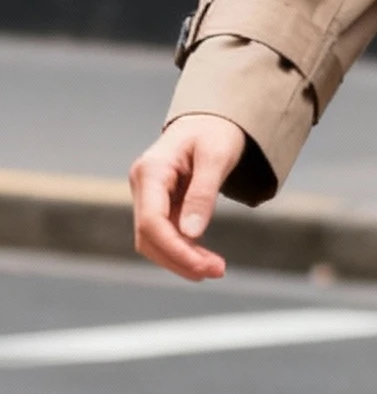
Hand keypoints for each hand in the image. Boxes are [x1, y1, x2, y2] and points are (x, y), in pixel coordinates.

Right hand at [130, 114, 246, 279]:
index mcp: (150, 170)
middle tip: (217, 271)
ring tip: (216, 269)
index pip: (151, 221)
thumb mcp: (216, 157)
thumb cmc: (215, 132)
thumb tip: (192, 234)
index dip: (175, 249)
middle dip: (180, 259)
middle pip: (148, 237)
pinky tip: (206, 260)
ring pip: (154, 241)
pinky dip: (184, 251)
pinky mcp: (160, 206)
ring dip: (182, 260)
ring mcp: (149, 197)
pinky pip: (166, 235)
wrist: (211, 121)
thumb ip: (203, 194)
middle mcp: (143, 185)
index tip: (204, 267)